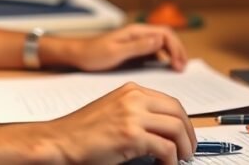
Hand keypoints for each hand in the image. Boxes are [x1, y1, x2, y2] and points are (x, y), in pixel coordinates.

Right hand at [46, 82, 196, 163]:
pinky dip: (170, 160)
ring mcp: (133, 115)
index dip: (183, 121)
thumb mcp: (113, 110)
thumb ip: (136, 112)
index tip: (186, 136)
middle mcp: (134, 98)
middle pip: (178, 113)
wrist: (60, 140)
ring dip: (183, 148)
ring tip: (180, 159)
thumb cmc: (82, 131)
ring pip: (177, 129)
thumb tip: (163, 127)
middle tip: (188, 150)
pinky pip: (166, 148)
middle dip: (189, 135)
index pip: (170, 102)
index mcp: (131, 91)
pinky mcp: (131, 136)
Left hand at [67, 24, 187, 71]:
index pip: (165, 34)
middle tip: (182, 68)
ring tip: (178, 69)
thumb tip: (159, 40)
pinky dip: (164, 60)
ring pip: (162, 45)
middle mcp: (138, 35)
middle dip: (178, 51)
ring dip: (172, 55)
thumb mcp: (115, 52)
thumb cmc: (93, 54)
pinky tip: (165, 70)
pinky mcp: (134, 52)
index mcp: (135, 31)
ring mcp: (137, 43)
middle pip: (167, 38)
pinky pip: (154, 54)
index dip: (176, 48)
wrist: (78, 56)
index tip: (178, 64)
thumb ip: (137, 46)